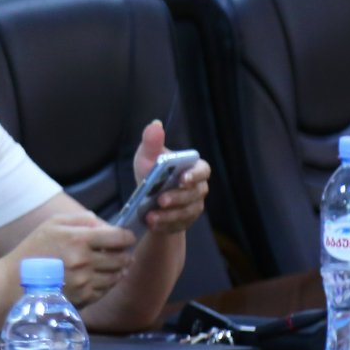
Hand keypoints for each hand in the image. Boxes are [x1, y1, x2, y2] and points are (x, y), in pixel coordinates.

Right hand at [7, 214, 134, 305]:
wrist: (14, 283)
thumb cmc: (32, 250)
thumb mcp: (51, 225)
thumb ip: (80, 219)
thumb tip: (103, 224)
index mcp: (78, 239)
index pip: (119, 237)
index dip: (126, 236)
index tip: (125, 237)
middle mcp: (85, 262)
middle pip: (122, 258)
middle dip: (124, 254)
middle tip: (118, 252)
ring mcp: (85, 282)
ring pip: (117, 275)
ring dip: (117, 270)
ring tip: (108, 266)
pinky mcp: (83, 298)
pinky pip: (106, 290)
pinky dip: (106, 284)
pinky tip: (95, 278)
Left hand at [133, 120, 210, 235]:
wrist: (146, 200)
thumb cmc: (151, 172)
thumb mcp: (147, 157)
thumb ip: (152, 142)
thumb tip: (155, 124)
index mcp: (193, 168)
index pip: (202, 170)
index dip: (195, 175)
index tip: (182, 179)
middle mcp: (198, 188)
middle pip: (194, 194)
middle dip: (178, 197)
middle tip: (161, 200)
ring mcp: (193, 206)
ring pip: (186, 212)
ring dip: (169, 215)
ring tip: (150, 215)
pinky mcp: (185, 222)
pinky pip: (178, 225)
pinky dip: (164, 225)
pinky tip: (151, 223)